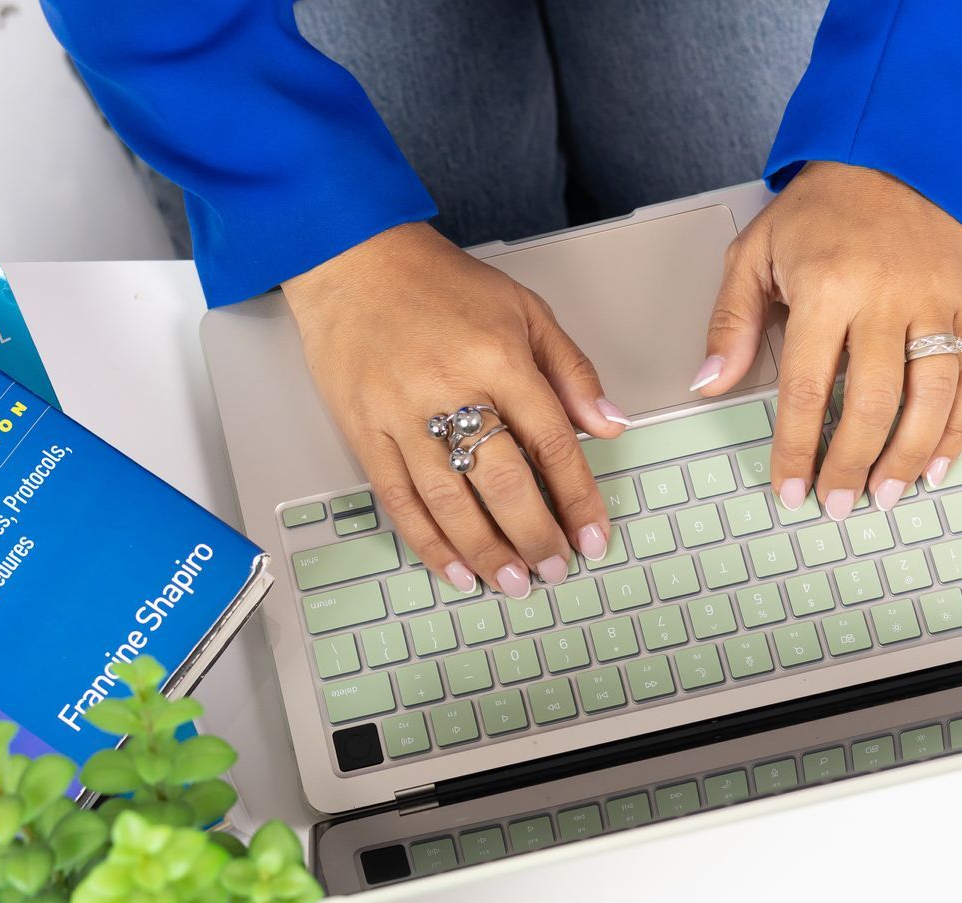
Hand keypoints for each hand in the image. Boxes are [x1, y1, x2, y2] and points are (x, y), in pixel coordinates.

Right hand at [281, 222, 625, 597]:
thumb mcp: (524, 310)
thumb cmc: (439, 284)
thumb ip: (570, 371)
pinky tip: (454, 569)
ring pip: (449, 501)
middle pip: (502, 481)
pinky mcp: (362, 431)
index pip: (550, 441)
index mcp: (497, 357)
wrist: (352, 259)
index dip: (577, 497)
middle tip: (556, 570)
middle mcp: (449, 388)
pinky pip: (398, 500)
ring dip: (486, 551)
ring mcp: (400, 415)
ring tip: (513, 583)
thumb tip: (609, 426)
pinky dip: (428, 542)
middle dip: (535, 536)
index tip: (593, 536)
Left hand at [698, 161, 961, 520]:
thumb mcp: (754, 252)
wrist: (898, 155)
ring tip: (885, 495)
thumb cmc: (822, 208)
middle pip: (871, 401)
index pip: (807, 386)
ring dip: (908, 456)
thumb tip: (709, 384)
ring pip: (930, 396)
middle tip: (838, 504)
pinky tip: (935, 463)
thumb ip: (731, 322)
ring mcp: (934, 302)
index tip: (789, 487)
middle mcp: (886, 296)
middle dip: (852, 463)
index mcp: (827, 285)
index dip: (797, 446)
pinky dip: (957, 428)